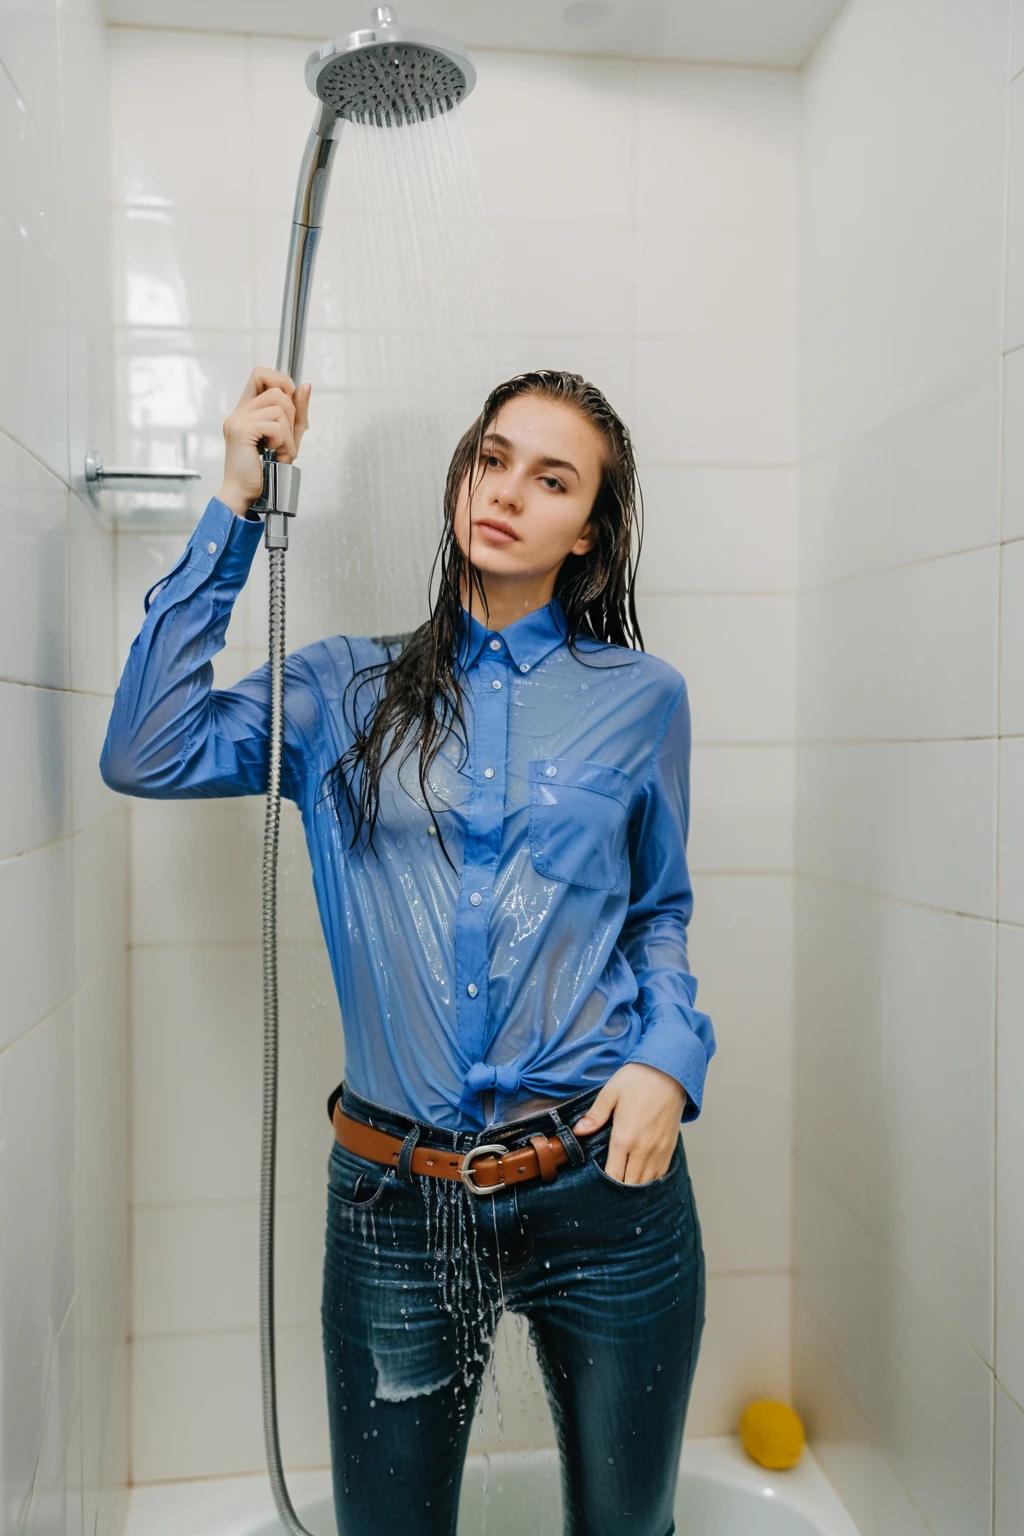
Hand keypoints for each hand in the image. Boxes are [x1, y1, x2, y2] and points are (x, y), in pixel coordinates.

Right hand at [216, 367, 310, 516]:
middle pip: (278, 390)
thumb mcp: (288, 437)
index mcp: (247, 409)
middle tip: (283, 440)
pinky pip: (276, 425)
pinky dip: (283, 443)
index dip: (280, 381)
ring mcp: (238, 419)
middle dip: (291, 416)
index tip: (288, 401)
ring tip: (278, 450)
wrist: (246, 494)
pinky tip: (273, 454)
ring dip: (288, 434)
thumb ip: (297, 412)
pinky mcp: (242, 431)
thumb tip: (305, 386)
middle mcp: (239, 411)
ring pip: (280, 407)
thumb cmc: (263, 471)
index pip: (260, 373)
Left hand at [573, 1062, 685, 1184]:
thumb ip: (595, 1115)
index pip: (613, 1175)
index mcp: (624, 1138)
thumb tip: (578, 1132)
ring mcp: (659, 1151)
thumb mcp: (611, 1092)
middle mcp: (643, 1150)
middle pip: (630, 1184)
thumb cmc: (638, 1080)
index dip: (604, 1186)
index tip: (595, 1188)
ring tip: (622, 1191)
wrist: (670, 1072)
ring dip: (634, 1189)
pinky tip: (640, 1181)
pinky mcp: (670, 1148)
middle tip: (606, 1193)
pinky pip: (660, 1175)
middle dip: (618, 1192)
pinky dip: (649, 1182)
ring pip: (646, 1183)